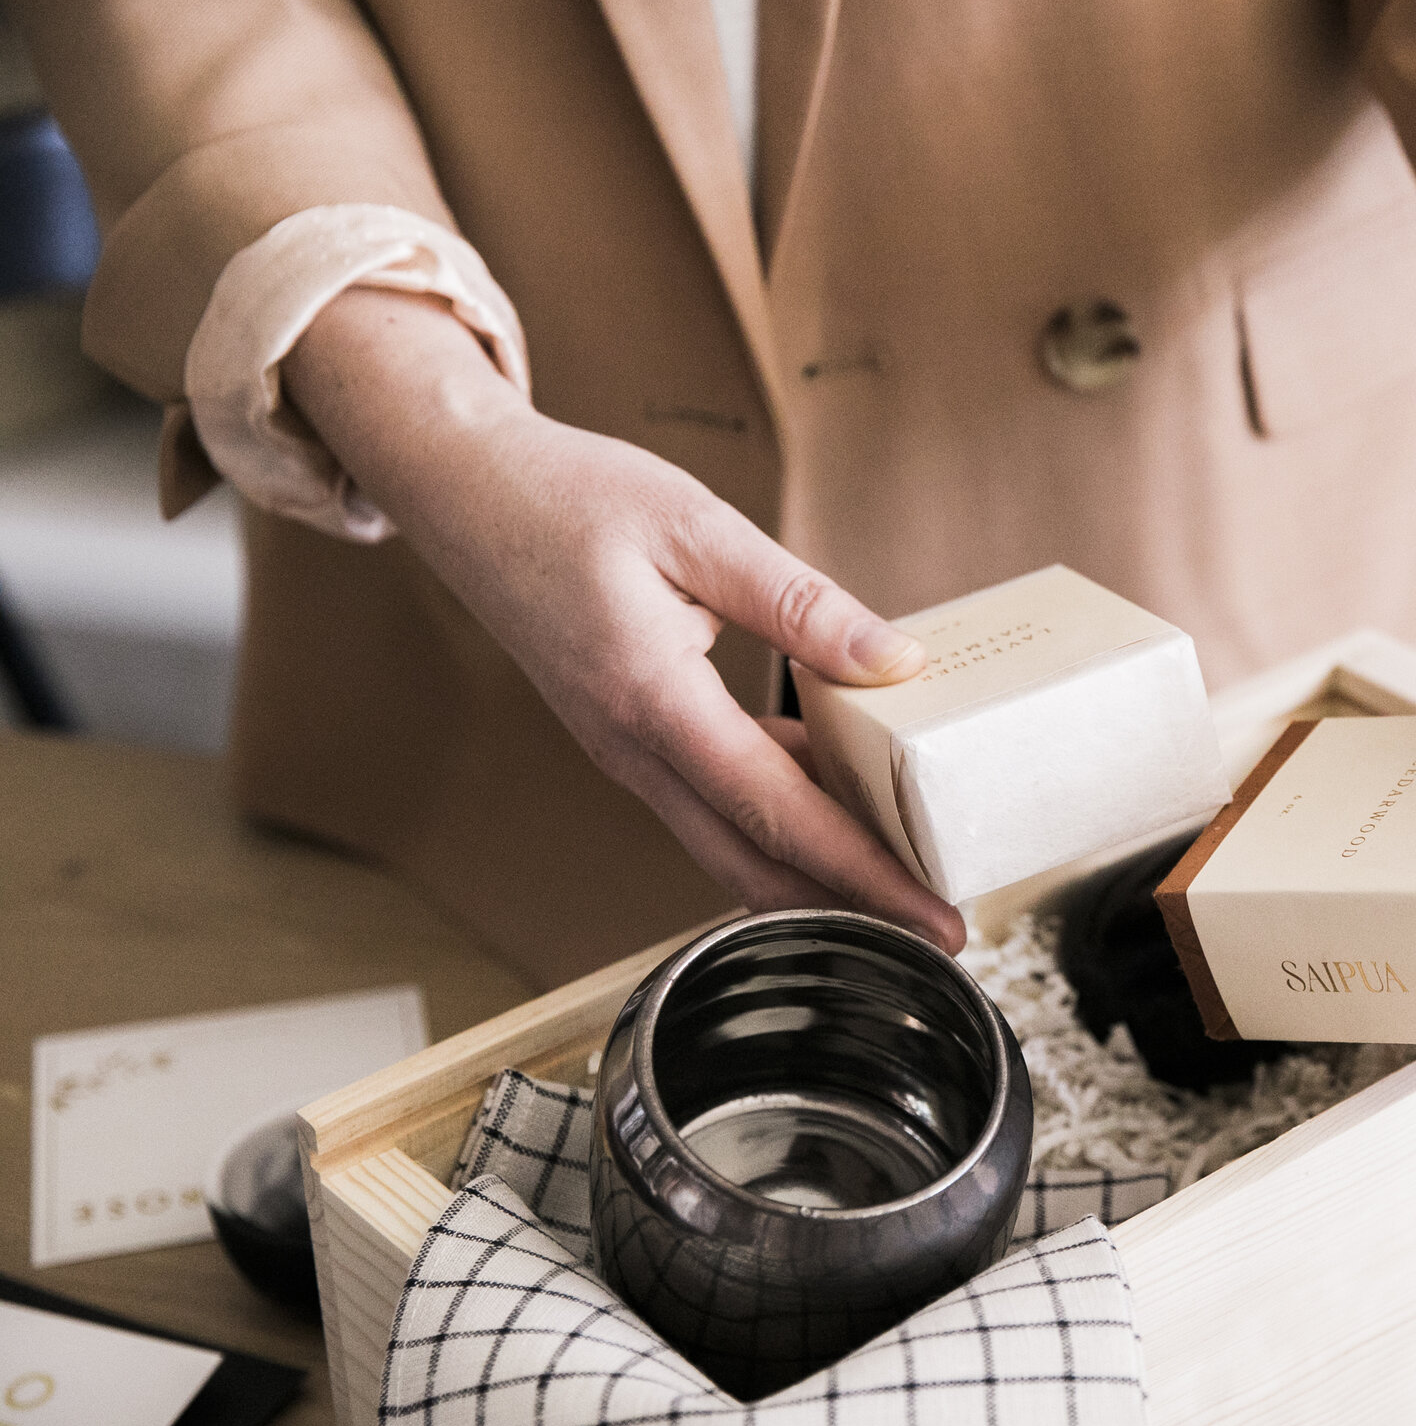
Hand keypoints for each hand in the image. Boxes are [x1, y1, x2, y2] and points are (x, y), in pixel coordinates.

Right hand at [284, 287, 966, 949]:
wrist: (461, 490)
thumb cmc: (566, 496)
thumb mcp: (697, 527)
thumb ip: (799, 603)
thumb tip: (895, 661)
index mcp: (653, 701)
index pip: (779, 816)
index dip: (865, 875)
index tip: (933, 916)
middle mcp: (633, 748)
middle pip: (756, 863)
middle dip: (853, 908)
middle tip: (943, 934)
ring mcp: (626, 751)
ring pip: (732, 843)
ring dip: (817, 876)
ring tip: (908, 884)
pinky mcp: (630, 737)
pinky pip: (714, 802)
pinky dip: (781, 823)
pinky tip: (843, 805)